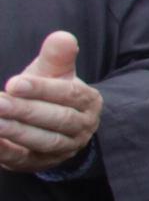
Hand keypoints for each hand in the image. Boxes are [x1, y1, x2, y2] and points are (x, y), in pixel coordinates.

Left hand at [0, 31, 101, 173]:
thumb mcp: (56, 72)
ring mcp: (64, 149)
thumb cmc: (51, 93)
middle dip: (26, 111)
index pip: (69, 95)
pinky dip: (6, 151)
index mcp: (88, 102)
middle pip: (57, 120)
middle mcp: (82, 128)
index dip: (42, 90)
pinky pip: (24, 159)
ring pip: (44, 141)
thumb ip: (57, 56)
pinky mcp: (41, 163)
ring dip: (17, 132)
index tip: (14, 84)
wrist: (55, 125)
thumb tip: (62, 37)